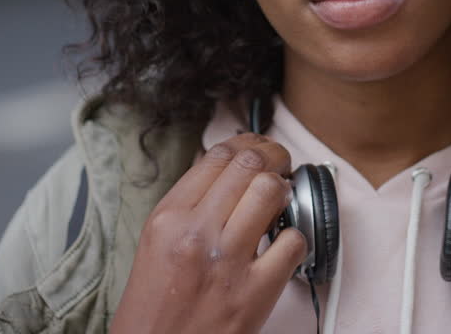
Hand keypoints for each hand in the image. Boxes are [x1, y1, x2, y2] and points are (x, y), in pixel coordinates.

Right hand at [110, 133, 305, 333]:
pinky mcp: (254, 293)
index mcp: (168, 218)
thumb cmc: (156, 308)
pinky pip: (293, 242)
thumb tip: (229, 172)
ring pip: (271, 191)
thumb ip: (190, 205)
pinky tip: (281, 247)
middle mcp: (196, 234)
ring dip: (283, 191)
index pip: (218, 155)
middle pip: (249, 164)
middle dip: (273, 157)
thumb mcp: (157, 243)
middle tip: (279, 166)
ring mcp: (227, 262)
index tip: (257, 148)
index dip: (247, 143)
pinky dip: (294, 240)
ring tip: (280, 203)